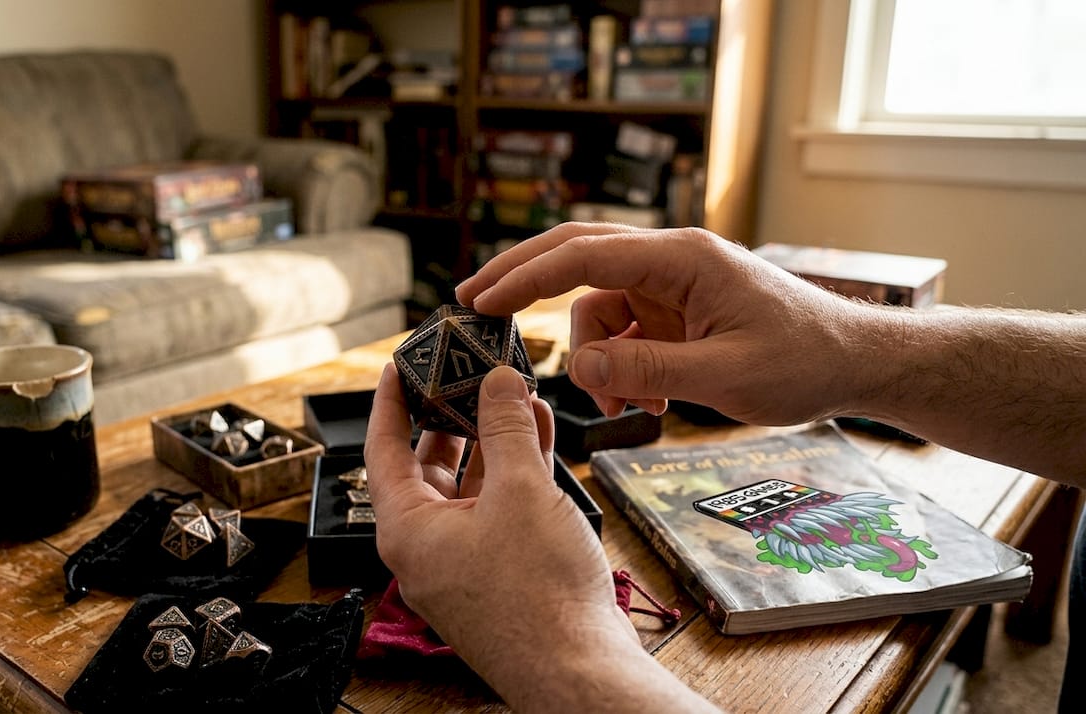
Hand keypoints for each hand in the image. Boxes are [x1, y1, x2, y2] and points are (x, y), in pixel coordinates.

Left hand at [365, 364, 658, 708]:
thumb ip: (507, 429)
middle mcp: (429, 547)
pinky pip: (499, 510)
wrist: (581, 671)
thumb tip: (497, 382)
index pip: (384, 451)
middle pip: (432, 465)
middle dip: (456, 416)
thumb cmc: (538, 600)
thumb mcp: (521, 492)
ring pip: (473, 486)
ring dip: (495, 440)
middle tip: (470, 373)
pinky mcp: (501, 572)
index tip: (395, 367)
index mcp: (408, 530)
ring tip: (516, 394)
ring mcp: (466, 561)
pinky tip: (539, 435)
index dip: (389, 403)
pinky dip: (517, 472)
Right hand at [456, 225, 864, 425]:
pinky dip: (621, 368)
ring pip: (598, 309)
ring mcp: (672, 284)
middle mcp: (670, 260)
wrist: (855, 361)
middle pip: (576, 256)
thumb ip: (647, 370)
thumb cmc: (803, 360)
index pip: (584, 256)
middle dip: (525, 282)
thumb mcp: (724, 375)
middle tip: (473, 304)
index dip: (525, 277)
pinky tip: (645, 403)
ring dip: (595, 359)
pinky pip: (625, 332)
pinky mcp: (677, 310)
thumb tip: (580, 365)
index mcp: (682, 258)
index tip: (481, 301)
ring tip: (622, 409)